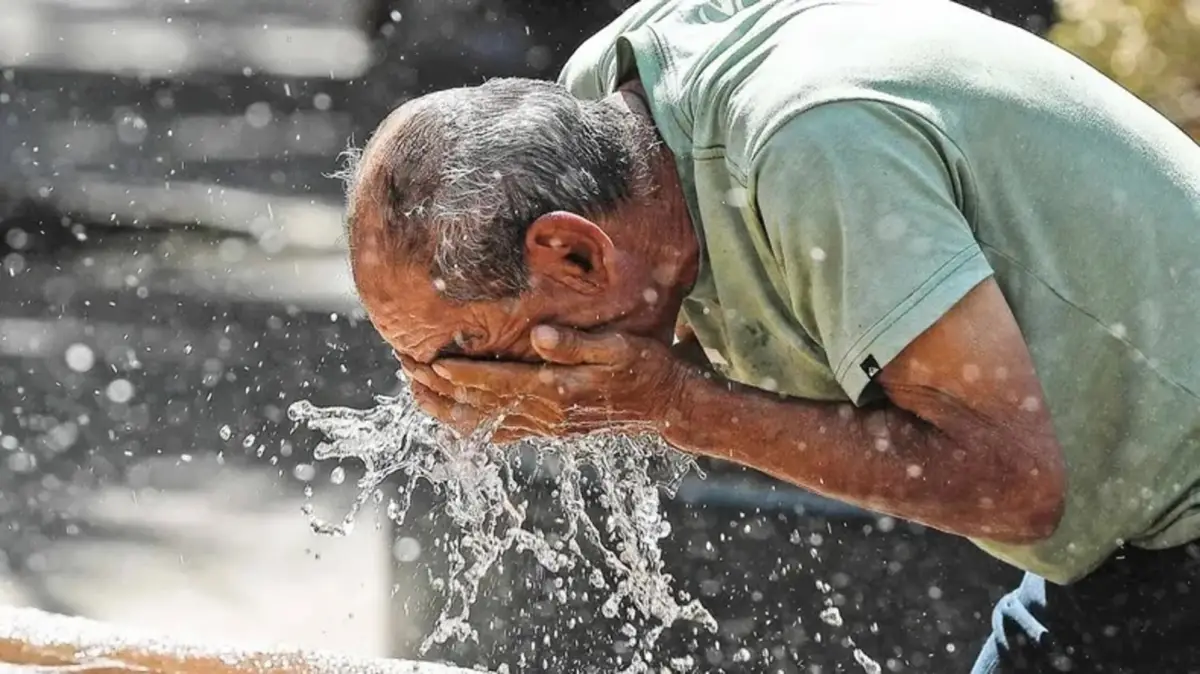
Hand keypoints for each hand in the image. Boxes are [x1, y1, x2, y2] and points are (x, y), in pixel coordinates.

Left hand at [399, 326, 693, 443]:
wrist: (669, 407)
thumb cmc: (647, 368)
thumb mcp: (620, 348)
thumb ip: (577, 344)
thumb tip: (542, 337)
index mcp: (557, 392)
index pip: (496, 383)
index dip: (459, 373)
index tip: (426, 361)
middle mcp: (546, 415)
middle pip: (480, 405)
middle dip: (439, 388)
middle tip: (405, 369)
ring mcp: (546, 426)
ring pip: (484, 423)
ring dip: (446, 408)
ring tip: (414, 391)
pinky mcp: (550, 429)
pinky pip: (501, 433)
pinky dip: (470, 427)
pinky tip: (450, 419)